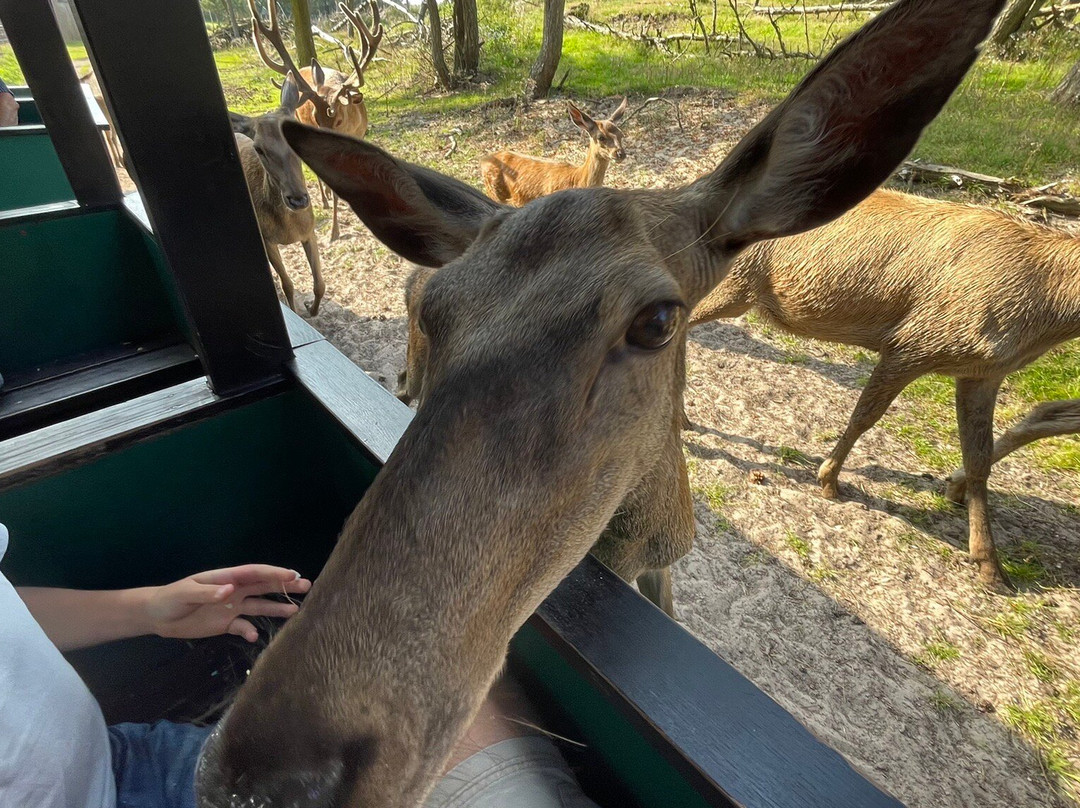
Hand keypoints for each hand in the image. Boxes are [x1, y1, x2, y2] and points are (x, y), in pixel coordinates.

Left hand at [146, 565, 311, 642]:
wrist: (157, 617)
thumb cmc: (170, 599)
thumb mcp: (185, 594)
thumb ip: (208, 593)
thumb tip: (230, 591)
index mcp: (226, 578)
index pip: (254, 573)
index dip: (274, 573)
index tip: (292, 575)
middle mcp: (234, 591)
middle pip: (263, 586)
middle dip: (284, 585)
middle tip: (306, 586)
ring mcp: (231, 608)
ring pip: (259, 606)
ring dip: (276, 608)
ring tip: (296, 611)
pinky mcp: (226, 624)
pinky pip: (243, 626)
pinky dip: (250, 631)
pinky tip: (255, 636)